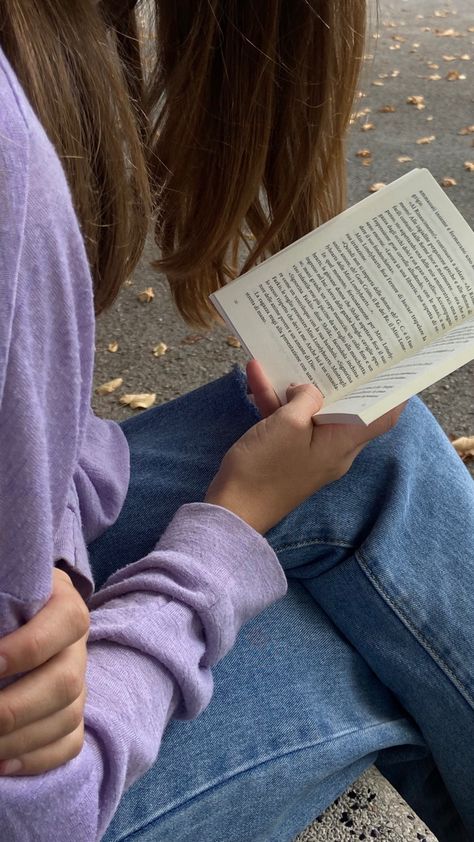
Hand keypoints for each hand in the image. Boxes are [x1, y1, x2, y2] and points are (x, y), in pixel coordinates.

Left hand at [0, 568, 88, 775]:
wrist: (15, 620)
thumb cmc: (3, 606)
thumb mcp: (2, 601)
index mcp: (64, 603)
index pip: (67, 622)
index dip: (29, 647)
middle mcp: (77, 645)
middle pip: (67, 682)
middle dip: (15, 708)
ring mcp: (79, 679)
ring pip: (69, 717)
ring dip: (19, 740)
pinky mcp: (72, 712)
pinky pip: (70, 744)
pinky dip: (36, 759)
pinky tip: (0, 765)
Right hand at [205, 360, 406, 533]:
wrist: (231, 509)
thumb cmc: (266, 467)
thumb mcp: (288, 423)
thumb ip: (306, 399)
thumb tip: (308, 390)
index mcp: (342, 443)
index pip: (381, 418)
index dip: (393, 392)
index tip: (394, 365)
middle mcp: (332, 447)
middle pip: (345, 407)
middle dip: (340, 377)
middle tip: (341, 348)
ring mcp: (307, 449)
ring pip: (310, 410)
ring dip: (297, 385)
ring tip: (290, 352)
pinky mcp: (285, 451)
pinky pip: (286, 420)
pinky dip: (275, 399)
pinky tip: (256, 372)